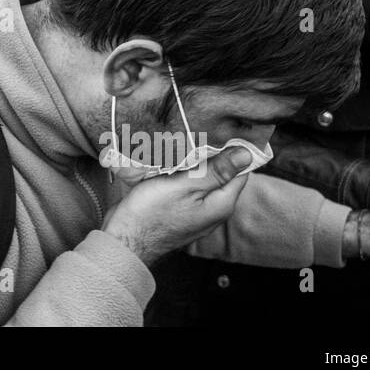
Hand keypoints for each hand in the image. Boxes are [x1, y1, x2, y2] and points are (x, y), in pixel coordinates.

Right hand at [101, 145, 252, 266]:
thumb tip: (247, 155)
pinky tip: (170, 162)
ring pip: (203, 177)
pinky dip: (182, 172)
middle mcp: (214, 208)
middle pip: (223, 173)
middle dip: (212, 153)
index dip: (232, 149)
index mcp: (222, 203)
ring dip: (194, 162)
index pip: (241, 170)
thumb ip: (216, 172)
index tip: (219, 130)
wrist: (123, 239)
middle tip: (197, 134)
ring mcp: (197, 210)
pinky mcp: (180, 208)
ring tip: (182, 144)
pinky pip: (188, 184)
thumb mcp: (184, 186)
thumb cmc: (151, 214)